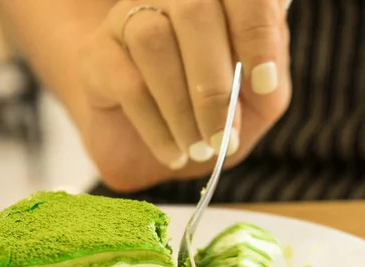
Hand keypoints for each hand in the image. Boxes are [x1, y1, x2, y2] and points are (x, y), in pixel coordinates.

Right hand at [76, 0, 291, 191]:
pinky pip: (128, 83)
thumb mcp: (250, 109)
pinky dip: (157, 127)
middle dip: (215, 85)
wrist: (142, 139)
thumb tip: (265, 81)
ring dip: (182, 108)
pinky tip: (173, 153)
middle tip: (223, 138)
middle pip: (195, 10)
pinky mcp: (96, 54)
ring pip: (154, 41)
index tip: (264, 84)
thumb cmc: (203, 114)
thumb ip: (268, 89)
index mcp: (219, 0)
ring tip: (197, 149)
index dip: (257, 33)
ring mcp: (128, 18)